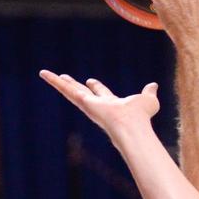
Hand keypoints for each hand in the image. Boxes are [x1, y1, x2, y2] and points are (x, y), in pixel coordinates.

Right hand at [39, 72, 161, 144]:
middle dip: (73, 85)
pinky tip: (44, 74)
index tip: (90, 81)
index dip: (97, 87)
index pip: (101, 93)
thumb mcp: (148, 100)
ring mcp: (87, 103)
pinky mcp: (81, 101)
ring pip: (69, 90)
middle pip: (81, 92)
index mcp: (111, 104)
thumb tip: (154, 85)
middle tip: (64, 78)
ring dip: (57, 82)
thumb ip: (149, 92)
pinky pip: (65, 89)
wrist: (131, 125)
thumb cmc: (141, 116)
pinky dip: (54, 82)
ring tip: (44, 73)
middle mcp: (96, 105)